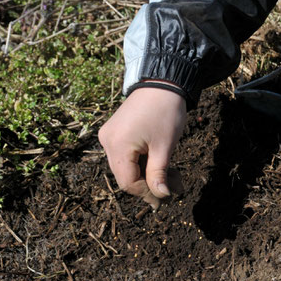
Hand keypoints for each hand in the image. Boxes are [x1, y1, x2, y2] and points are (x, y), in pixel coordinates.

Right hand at [98, 84, 186, 208]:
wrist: (162, 81)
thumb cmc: (165, 111)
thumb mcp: (165, 147)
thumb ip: (159, 174)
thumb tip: (160, 197)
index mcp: (117, 145)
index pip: (128, 182)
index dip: (147, 193)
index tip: (167, 198)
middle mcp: (107, 141)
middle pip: (125, 176)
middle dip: (149, 184)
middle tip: (174, 188)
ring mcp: (109, 136)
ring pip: (126, 167)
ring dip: (147, 174)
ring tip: (172, 175)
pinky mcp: (114, 132)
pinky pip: (125, 155)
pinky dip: (142, 162)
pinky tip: (159, 163)